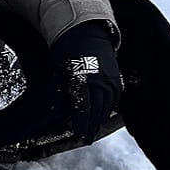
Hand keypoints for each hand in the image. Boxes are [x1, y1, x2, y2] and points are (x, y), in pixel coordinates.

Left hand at [49, 21, 121, 143]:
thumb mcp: (56, 69)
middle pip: (96, 111)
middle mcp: (99, 80)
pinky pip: (115, 98)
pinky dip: (109, 108)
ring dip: (100, 119)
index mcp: (82, 79)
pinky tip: (103, 114)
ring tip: (93, 129)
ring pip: (107, 106)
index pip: (82, 109)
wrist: (86, 30)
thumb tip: (53, 112)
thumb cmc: (66, 50)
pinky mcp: (116, 76)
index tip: (77, 135)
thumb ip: (55, 92)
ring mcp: (110, 78)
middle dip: (90, 126)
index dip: (80, 124)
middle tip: (85, 138)